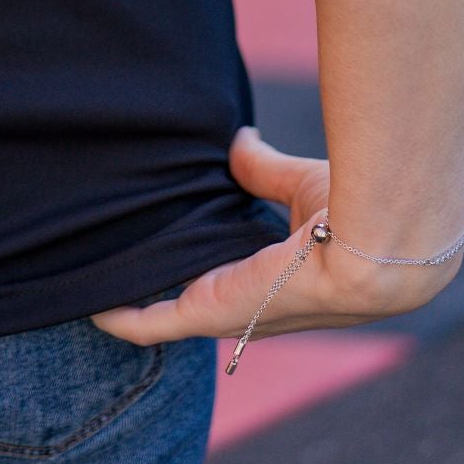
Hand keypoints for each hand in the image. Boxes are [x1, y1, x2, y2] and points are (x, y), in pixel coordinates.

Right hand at [89, 125, 462, 348]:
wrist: (372, 247)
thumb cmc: (353, 215)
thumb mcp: (298, 185)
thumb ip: (263, 170)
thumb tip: (238, 141)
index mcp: (275, 280)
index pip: (230, 278)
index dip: (198, 263)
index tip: (166, 237)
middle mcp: (249, 306)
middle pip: (192, 298)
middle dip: (157, 284)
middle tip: (116, 254)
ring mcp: (228, 314)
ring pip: (166, 313)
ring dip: (131, 300)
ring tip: (95, 276)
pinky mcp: (209, 311)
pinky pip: (151, 323)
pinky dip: (121, 317)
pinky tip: (92, 305)